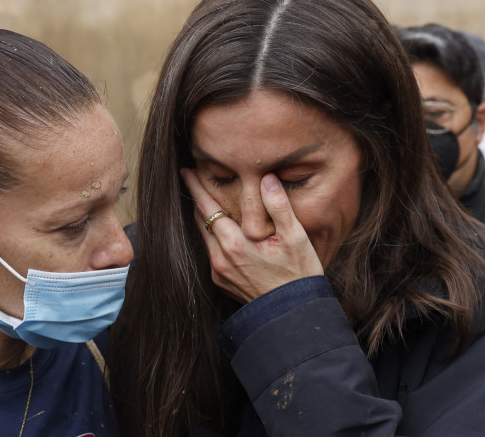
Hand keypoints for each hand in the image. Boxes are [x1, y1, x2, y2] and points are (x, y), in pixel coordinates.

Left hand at [181, 169, 322, 302]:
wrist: (293, 313)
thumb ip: (279, 205)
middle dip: (197, 199)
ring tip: (205, 201)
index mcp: (234, 243)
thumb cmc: (298, 274)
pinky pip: (211, 253)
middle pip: (201, 221)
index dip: (196, 188)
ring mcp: (218, 272)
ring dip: (204, 218)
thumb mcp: (295, 236)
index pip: (208, 207)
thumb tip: (267, 178)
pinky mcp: (221, 282)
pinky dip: (213, 237)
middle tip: (192, 179)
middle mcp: (220, 258)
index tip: (186, 172)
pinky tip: (221, 230)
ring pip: (205, 237)